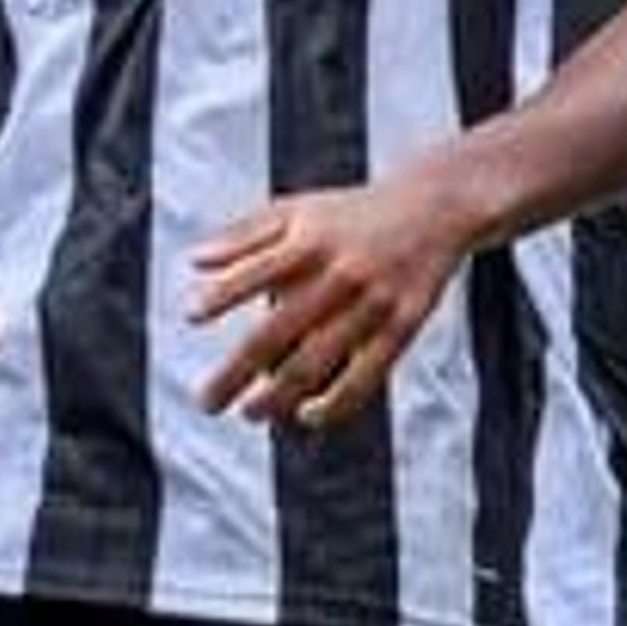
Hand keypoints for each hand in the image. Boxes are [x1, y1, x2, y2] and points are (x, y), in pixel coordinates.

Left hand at [189, 173, 482, 429]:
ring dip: (277, 396)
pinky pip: (367, 376)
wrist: (436, 209)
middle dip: (236, 372)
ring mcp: (373, 304)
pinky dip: (336, 403)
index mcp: (310, 243)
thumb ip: (244, 234)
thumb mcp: (298, 209)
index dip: (223, 294)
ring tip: (249, 414)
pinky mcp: (403, 326)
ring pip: (317, 362)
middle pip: (277, 333)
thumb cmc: (353, 213)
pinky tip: (307, 416)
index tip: (190, 316)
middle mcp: (340, 275)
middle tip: (206, 402)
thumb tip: (193, 262)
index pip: (257, 271)